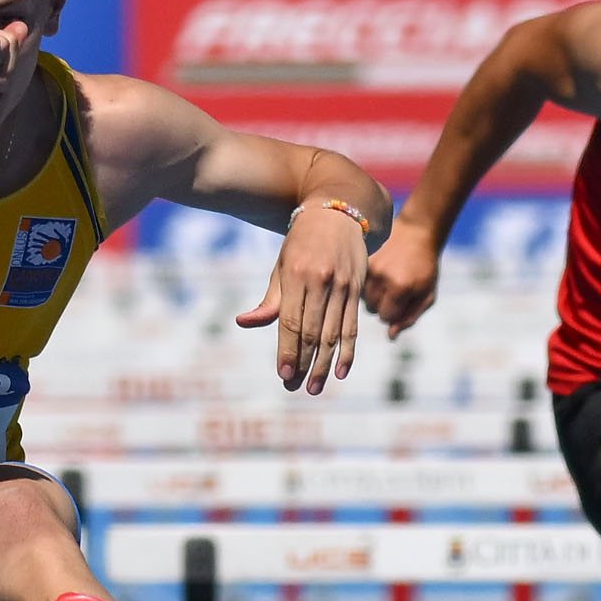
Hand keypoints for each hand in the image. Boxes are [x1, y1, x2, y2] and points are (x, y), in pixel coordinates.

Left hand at [236, 201, 368, 392]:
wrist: (338, 212)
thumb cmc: (301, 243)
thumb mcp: (281, 266)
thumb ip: (269, 300)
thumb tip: (243, 323)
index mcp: (295, 274)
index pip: (291, 321)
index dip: (287, 350)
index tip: (283, 375)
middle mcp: (321, 280)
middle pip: (312, 331)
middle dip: (304, 363)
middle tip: (296, 388)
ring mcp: (342, 286)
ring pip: (333, 333)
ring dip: (325, 365)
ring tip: (315, 388)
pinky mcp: (357, 289)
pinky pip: (352, 326)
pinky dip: (348, 351)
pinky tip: (342, 372)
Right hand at [362, 216, 439, 336]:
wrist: (417, 232)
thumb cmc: (426, 267)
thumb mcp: (427, 295)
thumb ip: (410, 317)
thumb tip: (390, 335)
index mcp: (400, 287)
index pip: (386, 317)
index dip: (396, 313)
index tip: (404, 302)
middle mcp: (381, 278)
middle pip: (372, 310)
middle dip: (384, 306)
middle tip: (397, 291)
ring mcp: (370, 268)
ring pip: (363, 299)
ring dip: (374, 297)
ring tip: (388, 283)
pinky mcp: (363, 260)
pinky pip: (359, 285)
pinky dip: (368, 285)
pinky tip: (381, 275)